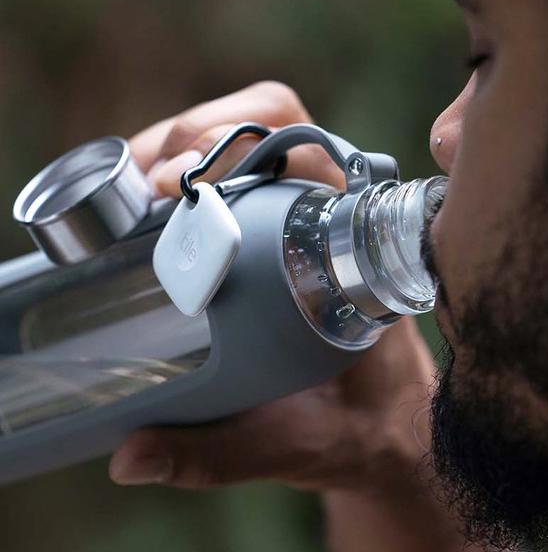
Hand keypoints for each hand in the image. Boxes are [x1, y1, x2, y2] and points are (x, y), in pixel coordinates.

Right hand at [110, 81, 453, 549]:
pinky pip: (230, 177)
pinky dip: (183, 173)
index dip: (234, 143)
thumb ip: (216, 452)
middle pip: (266, 125)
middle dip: (195, 135)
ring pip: (243, 140)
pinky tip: (148, 206)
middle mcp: (328, 219)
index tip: (173, 186)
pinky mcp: (273, 231)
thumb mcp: (292, 444)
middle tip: (145, 184)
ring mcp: (299, 218)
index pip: (303, 150)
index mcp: (349, 251)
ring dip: (181, 146)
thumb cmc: (356, 427)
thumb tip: (128, 456)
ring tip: (134, 188)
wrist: (384, 426)